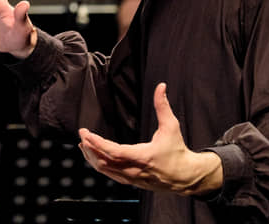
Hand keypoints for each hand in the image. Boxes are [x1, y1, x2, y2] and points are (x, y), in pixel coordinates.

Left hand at [77, 83, 222, 195]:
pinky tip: (94, 156)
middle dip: (90, 148)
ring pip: (105, 170)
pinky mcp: (131, 182)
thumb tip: (161, 86)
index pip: (114, 152)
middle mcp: (135, 170)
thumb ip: (163, 106)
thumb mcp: (171, 126)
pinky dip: (99, 165)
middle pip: (104, 162)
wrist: (185, 175)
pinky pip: (110, 174)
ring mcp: (132, 178)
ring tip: (84, 144)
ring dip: (92, 157)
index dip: (98, 143)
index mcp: (143, 157)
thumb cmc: (177, 150)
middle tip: (82, 134)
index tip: (86, 133)